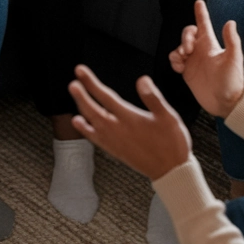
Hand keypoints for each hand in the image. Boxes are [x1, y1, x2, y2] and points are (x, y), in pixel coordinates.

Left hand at [68, 66, 191, 180]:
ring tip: (75, 97)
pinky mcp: (114, 150)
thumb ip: (153, 98)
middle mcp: (117, 129)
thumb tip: (142, 80)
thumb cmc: (171, 144)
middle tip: (72, 82)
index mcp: (129, 118)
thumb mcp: (169, 117)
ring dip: (81, 108)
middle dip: (81, 94)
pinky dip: (84, 128)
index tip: (80, 71)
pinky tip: (79, 122)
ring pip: (91, 122)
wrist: (171, 171)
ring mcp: (114, 141)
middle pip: (92, 109)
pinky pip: (94, 137)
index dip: (90, 83)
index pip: (105, 96)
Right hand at [168, 0, 243, 118]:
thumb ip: (231, 41)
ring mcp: (193, 61)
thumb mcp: (233, 60)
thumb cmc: (232, 82)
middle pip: (187, 33)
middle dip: (184, 37)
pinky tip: (179, 68)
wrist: (225, 103)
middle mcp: (201, 50)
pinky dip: (174, 61)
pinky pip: (174, 60)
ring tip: (183, 60)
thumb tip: (230, 22)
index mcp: (211, 45)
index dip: (201, 13)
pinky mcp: (187, 72)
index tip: (198, 2)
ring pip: (178, 47)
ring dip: (177, 50)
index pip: (204, 24)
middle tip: (188, 49)